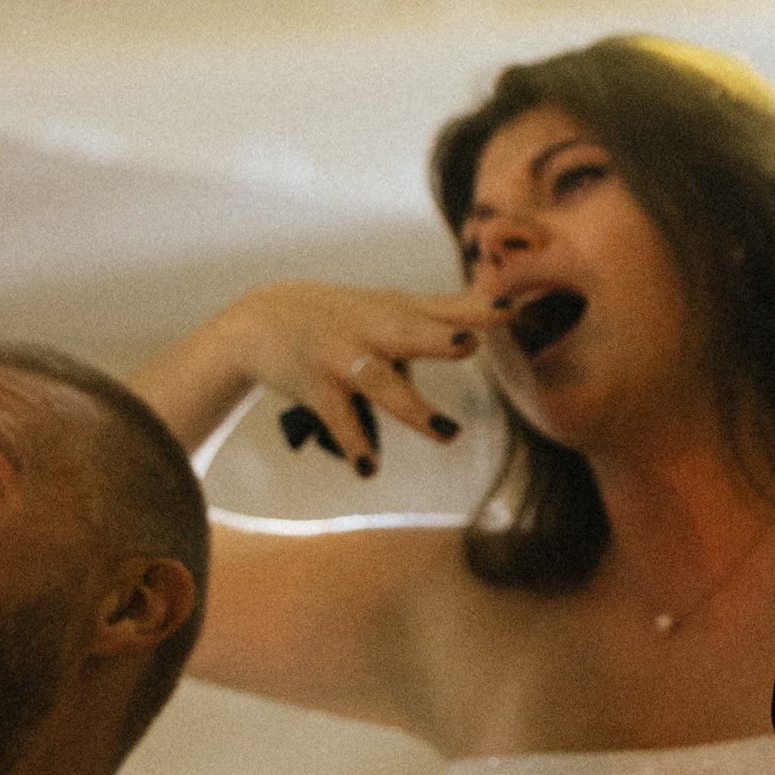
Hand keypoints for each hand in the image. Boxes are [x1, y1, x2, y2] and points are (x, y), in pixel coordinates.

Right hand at [207, 284, 493, 475]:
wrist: (261, 319)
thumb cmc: (342, 314)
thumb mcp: (389, 305)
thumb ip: (441, 314)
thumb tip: (486, 330)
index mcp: (397, 311)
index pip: (445, 308)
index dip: (478, 309)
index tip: (512, 311)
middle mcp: (372, 330)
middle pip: (411, 334)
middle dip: (441, 339)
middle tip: (470, 343)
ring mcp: (343, 358)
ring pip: (381, 383)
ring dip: (415, 409)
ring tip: (450, 433)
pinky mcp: (316, 388)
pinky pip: (341, 420)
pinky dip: (356, 444)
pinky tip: (370, 469)